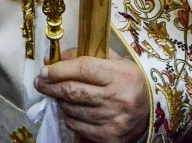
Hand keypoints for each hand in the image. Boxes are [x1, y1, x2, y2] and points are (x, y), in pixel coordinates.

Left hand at [33, 49, 148, 142]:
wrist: (151, 111)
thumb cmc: (128, 81)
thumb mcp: (113, 62)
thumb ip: (84, 56)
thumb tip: (52, 60)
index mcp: (120, 75)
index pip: (83, 69)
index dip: (59, 69)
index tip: (45, 69)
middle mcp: (117, 98)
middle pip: (73, 91)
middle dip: (51, 86)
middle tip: (40, 82)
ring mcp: (113, 120)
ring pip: (72, 110)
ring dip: (60, 101)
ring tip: (60, 95)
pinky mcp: (108, 138)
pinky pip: (77, 127)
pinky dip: (70, 118)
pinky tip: (73, 110)